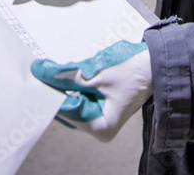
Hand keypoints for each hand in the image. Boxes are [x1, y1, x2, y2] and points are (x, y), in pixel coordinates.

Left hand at [31, 41, 152, 140]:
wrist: (155, 65)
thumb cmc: (134, 71)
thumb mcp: (100, 73)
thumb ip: (70, 75)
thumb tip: (43, 72)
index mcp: (101, 127)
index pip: (68, 109)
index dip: (53, 91)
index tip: (38, 74)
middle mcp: (98, 128)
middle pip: (68, 109)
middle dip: (56, 90)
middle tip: (41, 70)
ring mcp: (98, 119)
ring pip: (71, 104)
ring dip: (63, 87)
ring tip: (51, 69)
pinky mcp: (99, 108)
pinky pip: (79, 99)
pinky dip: (73, 87)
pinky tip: (65, 74)